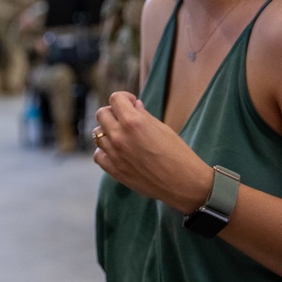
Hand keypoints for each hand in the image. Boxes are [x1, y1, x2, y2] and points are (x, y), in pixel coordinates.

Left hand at [92, 91, 211, 213]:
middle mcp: (119, 136)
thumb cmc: (178, 154)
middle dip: (113, 112)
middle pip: (102, 114)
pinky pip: (98, 154)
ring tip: (123, 135)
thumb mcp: (163, 128)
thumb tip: (134, 105)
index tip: (131, 103)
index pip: (115, 99)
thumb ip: (144, 115)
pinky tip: (116, 151)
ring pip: (97, 134)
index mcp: (133, 122)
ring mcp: (113, 154)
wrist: (183, 184)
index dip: (124, 98)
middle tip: (125, 118)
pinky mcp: (113, 170)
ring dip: (108, 131)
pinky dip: (104, 150)